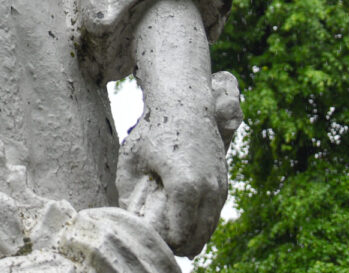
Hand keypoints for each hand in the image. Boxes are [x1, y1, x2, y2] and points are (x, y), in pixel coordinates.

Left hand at [117, 102, 227, 256]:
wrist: (184, 103)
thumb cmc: (153, 129)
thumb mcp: (132, 160)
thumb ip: (127, 193)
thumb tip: (124, 218)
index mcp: (185, 188)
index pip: (178, 237)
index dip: (161, 243)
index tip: (146, 234)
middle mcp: (208, 191)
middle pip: (197, 241)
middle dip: (176, 245)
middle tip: (156, 237)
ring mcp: (220, 187)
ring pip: (208, 230)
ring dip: (190, 235)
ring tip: (168, 229)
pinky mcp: (224, 182)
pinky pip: (214, 215)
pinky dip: (200, 222)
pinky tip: (183, 217)